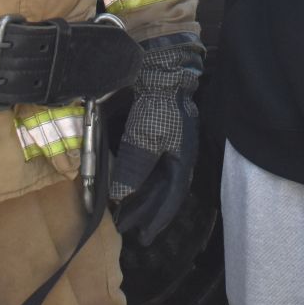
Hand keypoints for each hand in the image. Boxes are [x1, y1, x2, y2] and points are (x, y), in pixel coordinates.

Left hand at [111, 34, 203, 244]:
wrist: (158, 68)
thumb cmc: (156, 105)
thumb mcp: (143, 139)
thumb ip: (134, 169)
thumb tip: (121, 196)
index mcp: (182, 159)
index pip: (172, 198)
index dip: (158, 218)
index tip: (144, 236)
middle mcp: (178, 154)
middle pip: (162, 191)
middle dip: (144, 210)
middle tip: (126, 227)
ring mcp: (168, 143)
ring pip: (154, 179)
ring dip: (138, 196)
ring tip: (121, 210)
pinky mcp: (157, 133)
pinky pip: (148, 164)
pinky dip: (136, 177)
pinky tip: (123, 182)